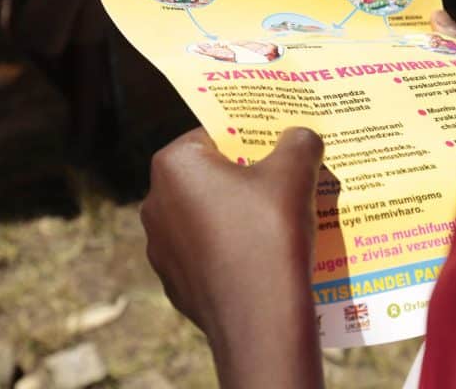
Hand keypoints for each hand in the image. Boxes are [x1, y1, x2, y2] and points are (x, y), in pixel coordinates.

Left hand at [141, 127, 325, 388]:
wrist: (260, 322)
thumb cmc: (270, 232)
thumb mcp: (294, 172)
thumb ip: (298, 141)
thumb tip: (300, 135)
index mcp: (174, 164)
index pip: (215, 134)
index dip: (251, 137)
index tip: (278, 147)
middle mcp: (155, 201)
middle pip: (211, 174)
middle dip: (246, 175)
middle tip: (284, 179)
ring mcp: (160, 246)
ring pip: (208, 213)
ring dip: (238, 211)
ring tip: (279, 218)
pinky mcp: (174, 282)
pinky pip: (207, 249)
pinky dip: (231, 246)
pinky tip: (264, 254)